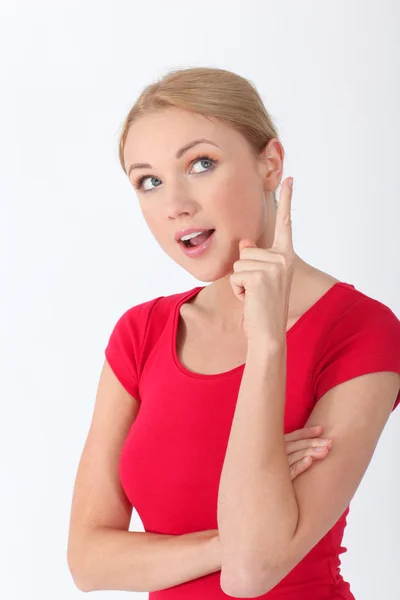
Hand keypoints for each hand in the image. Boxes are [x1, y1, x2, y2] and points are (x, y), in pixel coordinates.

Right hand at [208, 425, 331, 550]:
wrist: (246, 510)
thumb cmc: (263, 488)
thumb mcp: (272, 469)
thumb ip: (284, 458)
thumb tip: (303, 451)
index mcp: (271, 451)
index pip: (291, 438)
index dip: (306, 433)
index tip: (321, 429)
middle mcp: (271, 458)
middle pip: (295, 446)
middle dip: (314, 443)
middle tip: (331, 442)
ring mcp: (272, 471)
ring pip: (295, 457)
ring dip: (311, 452)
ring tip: (326, 451)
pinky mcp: (275, 485)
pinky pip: (289, 473)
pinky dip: (299, 466)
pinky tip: (310, 462)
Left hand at [229, 177, 294, 344]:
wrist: (267, 332)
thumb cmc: (262, 307)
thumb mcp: (258, 278)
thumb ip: (254, 258)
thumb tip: (246, 242)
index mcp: (286, 256)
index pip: (285, 224)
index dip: (286, 200)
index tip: (288, 177)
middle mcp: (284, 258)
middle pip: (246, 251)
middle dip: (243, 271)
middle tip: (256, 291)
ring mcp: (274, 266)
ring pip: (239, 262)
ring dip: (240, 282)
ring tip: (254, 295)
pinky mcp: (261, 276)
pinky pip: (235, 274)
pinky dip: (237, 289)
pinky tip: (250, 299)